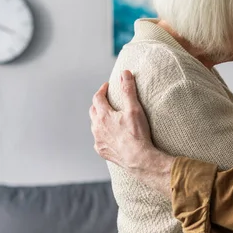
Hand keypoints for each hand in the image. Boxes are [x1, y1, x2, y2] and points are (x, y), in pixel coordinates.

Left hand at [89, 70, 173, 195]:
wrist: (138, 159)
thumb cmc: (137, 133)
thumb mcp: (134, 109)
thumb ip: (128, 90)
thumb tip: (124, 73)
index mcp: (103, 115)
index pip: (97, 97)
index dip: (102, 90)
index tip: (107, 86)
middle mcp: (97, 127)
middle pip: (93, 111)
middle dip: (98, 103)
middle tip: (106, 100)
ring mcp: (98, 140)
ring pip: (94, 126)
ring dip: (99, 119)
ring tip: (108, 117)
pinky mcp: (102, 151)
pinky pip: (98, 140)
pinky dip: (102, 134)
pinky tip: (109, 135)